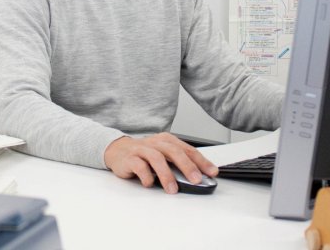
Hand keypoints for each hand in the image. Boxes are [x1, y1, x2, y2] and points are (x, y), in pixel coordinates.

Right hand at [104, 132, 218, 193]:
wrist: (118, 150)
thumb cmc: (145, 154)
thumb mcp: (163, 154)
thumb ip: (178, 162)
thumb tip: (199, 177)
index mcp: (167, 140)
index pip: (188, 149)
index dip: (201, 161)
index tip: (212, 172)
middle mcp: (156, 143)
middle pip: (174, 151)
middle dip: (187, 166)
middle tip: (196, 180)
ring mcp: (142, 149)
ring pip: (157, 158)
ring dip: (166, 175)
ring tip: (173, 189)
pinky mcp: (130, 158)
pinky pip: (139, 166)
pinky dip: (146, 176)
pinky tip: (149, 184)